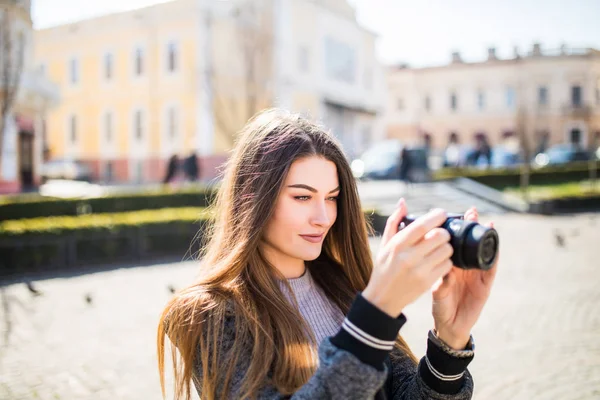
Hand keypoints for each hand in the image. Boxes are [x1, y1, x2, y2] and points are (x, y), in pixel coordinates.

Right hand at [363, 199, 453, 317]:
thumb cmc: (383, 268)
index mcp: (397, 244)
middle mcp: (408, 256)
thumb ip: (394, 222)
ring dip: (447, 247)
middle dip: (445, 232)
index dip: (436, 216)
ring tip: (441, 247)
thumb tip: (403, 202)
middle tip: (443, 233)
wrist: (382, 298)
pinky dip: (447, 261)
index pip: (422, 225)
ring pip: (446, 251)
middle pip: (439, 236)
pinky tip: (440, 260)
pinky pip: (447, 266)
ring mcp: (419, 270)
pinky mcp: (427, 282)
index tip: (442, 213)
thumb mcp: (385, 244)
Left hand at [432, 207, 498, 348]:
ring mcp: (476, 276)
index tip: (452, 214)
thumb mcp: (437, 291)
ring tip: (487, 222)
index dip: (453, 230)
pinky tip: (496, 247)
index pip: (453, 244)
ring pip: (482, 252)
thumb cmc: (440, 307)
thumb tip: (444, 270)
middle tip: (472, 211)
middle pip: (469, 244)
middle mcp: (464, 268)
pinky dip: (494, 258)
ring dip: (485, 238)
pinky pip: (491, 269)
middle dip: (471, 227)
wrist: (450, 327)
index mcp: (450, 266)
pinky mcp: (485, 285)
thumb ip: (441, 281)